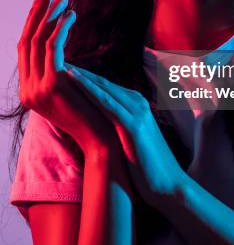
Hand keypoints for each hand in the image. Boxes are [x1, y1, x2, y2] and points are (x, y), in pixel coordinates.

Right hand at [17, 0, 117, 155]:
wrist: (102, 140)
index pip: (24, 50)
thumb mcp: (69, 91)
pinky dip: (61, 27)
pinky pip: (53, 46)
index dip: (32, 24)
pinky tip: (72, 15)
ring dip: (50, 15)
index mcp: (29, 92)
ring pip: (38, 41)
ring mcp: (36, 89)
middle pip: (26, 41)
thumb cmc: (92, 113)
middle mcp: (27, 90)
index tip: (42, 3)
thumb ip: (59, 72)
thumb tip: (58, 48)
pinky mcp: (53, 84)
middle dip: (37, 13)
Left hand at [67, 65, 185, 208]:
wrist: (168, 184)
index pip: (104, 86)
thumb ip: (117, 125)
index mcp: (136, 104)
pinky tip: (75, 82)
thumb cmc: (147, 166)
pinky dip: (90, 90)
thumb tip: (95, 124)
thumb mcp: (130, 139)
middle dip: (78, 71)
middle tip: (55, 60)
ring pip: (103, 88)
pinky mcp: (132, 125)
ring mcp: (136, 111)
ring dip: (81, 76)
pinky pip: (107, 103)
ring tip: (60, 64)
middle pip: (102, 82)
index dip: (82, 77)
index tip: (61, 70)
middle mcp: (137, 102)